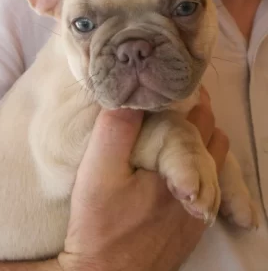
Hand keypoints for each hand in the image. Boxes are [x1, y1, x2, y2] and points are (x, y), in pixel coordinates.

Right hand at [58, 92, 228, 270]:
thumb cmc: (100, 222)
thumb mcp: (98, 171)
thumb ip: (116, 131)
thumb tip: (130, 98)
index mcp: (180, 170)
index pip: (202, 124)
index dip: (194, 101)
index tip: (182, 87)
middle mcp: (200, 191)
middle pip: (214, 143)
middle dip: (202, 121)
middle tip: (181, 108)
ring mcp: (199, 212)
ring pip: (217, 167)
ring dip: (204, 146)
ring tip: (181, 136)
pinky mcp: (192, 228)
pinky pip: (211, 190)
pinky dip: (202, 170)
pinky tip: (181, 171)